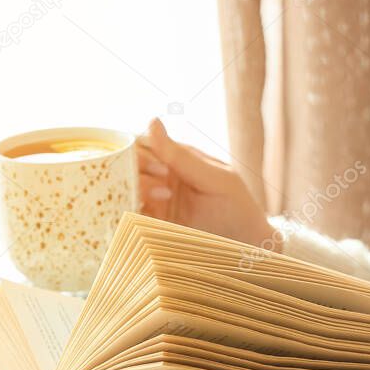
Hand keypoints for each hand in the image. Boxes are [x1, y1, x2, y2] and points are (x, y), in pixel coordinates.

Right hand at [136, 118, 277, 248]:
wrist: (246, 248)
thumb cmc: (237, 209)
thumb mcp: (215, 179)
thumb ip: (182, 156)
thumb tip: (152, 121)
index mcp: (174, 158)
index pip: (141, 143)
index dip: (141, 151)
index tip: (161, 169)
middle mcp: (159, 177)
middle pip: (126, 164)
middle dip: (136, 172)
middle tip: (163, 189)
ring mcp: (152, 201)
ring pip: (123, 188)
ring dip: (136, 192)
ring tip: (165, 200)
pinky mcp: (150, 224)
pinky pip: (127, 214)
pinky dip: (128, 212)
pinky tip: (148, 216)